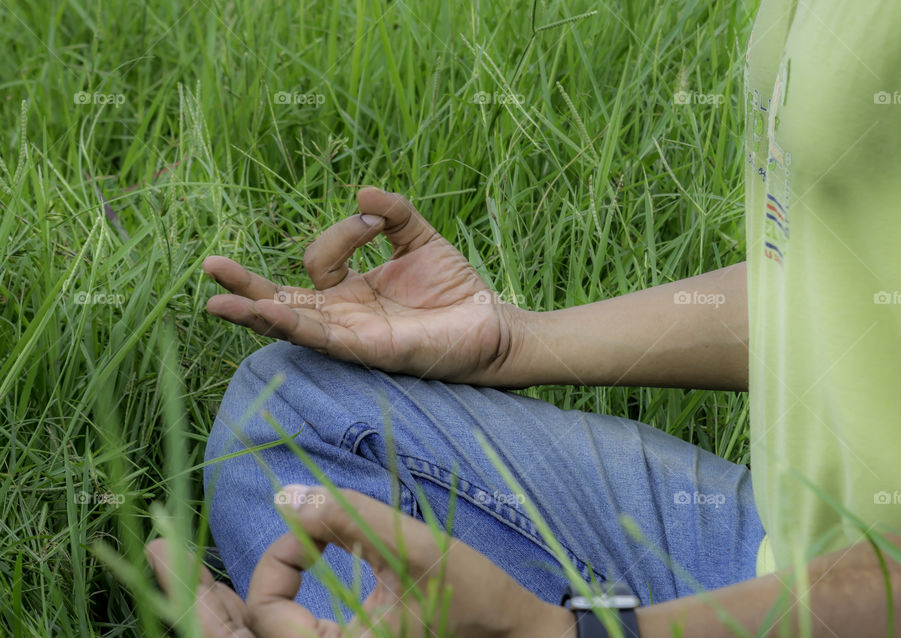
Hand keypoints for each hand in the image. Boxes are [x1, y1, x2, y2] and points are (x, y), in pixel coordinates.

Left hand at [146, 486, 574, 637]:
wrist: (513, 633)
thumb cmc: (474, 595)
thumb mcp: (414, 550)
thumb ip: (350, 520)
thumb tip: (285, 493)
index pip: (268, 616)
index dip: (279, 562)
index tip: (316, 529)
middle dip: (189, 598)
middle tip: (153, 548)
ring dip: (209, 606)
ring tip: (174, 565)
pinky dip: (245, 614)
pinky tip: (224, 588)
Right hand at [203, 188, 529, 384]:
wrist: (491, 323)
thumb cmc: (455, 287)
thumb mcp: (419, 238)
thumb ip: (392, 213)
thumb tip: (362, 192)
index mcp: (349, 291)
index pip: (317, 260)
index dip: (341, 233)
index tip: (375, 221)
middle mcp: (342, 315)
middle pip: (280, 300)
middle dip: (244, 287)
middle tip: (209, 267)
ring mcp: (351, 336)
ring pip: (291, 324)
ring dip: (255, 312)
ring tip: (217, 302)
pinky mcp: (368, 351)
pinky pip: (323, 338)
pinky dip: (295, 324)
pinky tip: (270, 312)